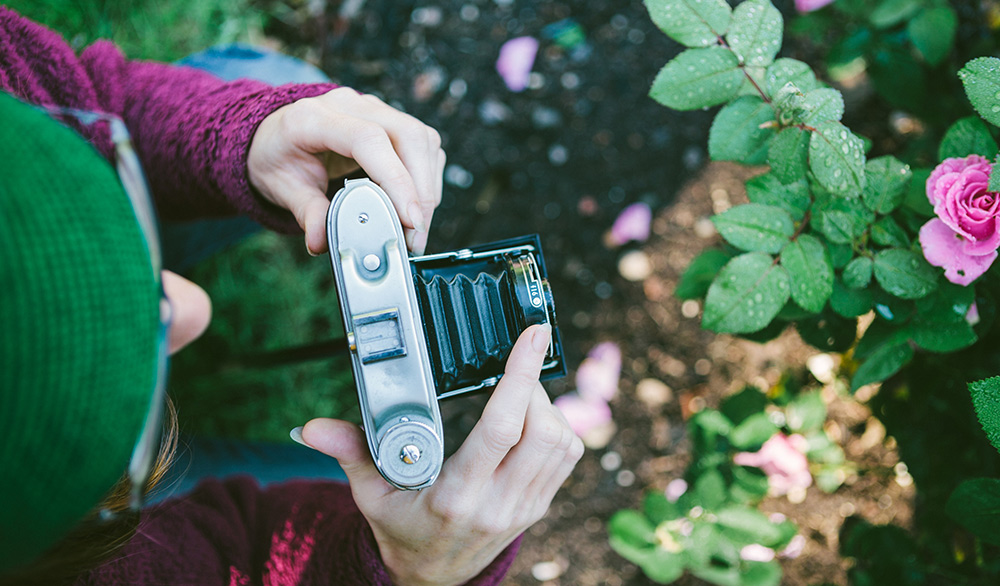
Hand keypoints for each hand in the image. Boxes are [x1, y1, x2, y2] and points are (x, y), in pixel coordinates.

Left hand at [247, 87, 445, 254]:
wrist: (277, 135)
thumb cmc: (279, 157)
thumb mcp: (281, 187)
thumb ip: (306, 213)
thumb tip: (322, 242)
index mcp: (315, 117)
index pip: (368, 140)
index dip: (395, 180)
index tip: (409, 219)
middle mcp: (350, 105)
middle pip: (408, 135)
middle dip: (421, 190)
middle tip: (416, 234)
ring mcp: (374, 109)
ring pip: (422, 140)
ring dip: (428, 187)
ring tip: (416, 226)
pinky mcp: (392, 120)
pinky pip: (424, 145)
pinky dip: (427, 179)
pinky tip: (414, 205)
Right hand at [301, 324, 582, 585]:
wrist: (432, 578)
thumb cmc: (402, 530)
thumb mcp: (370, 494)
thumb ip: (350, 452)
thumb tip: (311, 428)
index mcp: (457, 496)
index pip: (502, 429)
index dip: (520, 377)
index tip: (531, 337)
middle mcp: (498, 502)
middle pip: (544, 431)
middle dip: (534, 387)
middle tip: (514, 365)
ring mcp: (525, 507)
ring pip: (563, 442)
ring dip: (548, 406)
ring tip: (520, 390)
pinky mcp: (539, 505)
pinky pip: (567, 458)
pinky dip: (557, 427)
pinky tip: (533, 416)